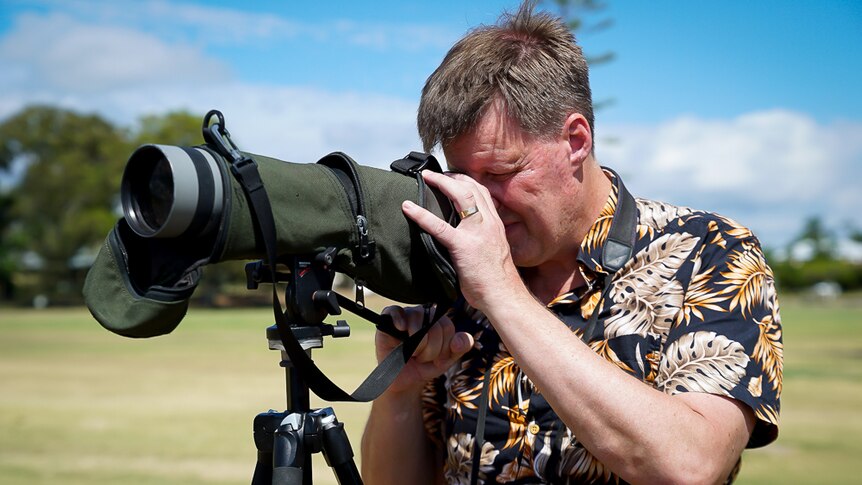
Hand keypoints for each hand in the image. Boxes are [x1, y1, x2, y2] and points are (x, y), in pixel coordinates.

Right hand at [377, 305, 473, 394]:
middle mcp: (421, 314)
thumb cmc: (424, 366)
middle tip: (421, 358)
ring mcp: (404, 316)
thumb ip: (460, 348)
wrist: (403, 381)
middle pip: (433, 324)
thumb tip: (459, 340)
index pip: (447, 326)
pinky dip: (399, 319)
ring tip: (412, 353)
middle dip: (430, 350)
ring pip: (417, 319)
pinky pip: (394, 311)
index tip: (436, 359)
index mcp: (437, 319)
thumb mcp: (446, 359)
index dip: (443, 347)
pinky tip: (401, 328)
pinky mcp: (386, 322)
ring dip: (417, 344)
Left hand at [401, 171, 521, 309]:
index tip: (453, 177)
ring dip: (440, 184)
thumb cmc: (497, 279)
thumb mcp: (494, 251)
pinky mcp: (462, 246)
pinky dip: (421, 215)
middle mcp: (488, 223)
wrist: (504, 295)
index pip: (482, 193)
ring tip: (424, 178)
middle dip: (451, 177)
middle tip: (434, 174)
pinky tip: (408, 208)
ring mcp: (476, 233)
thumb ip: (482, 238)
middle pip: (471, 189)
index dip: (466, 181)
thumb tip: (468, 237)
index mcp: (495, 224)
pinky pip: (439, 227)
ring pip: (460, 197)